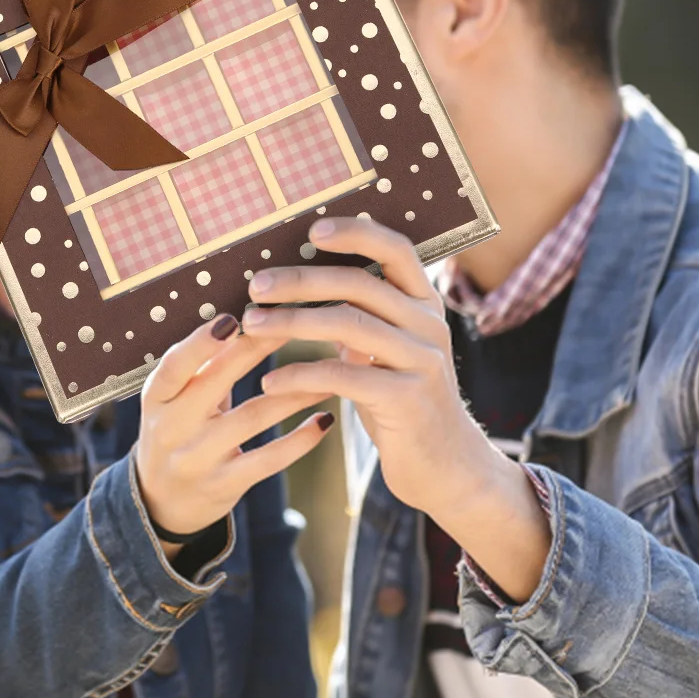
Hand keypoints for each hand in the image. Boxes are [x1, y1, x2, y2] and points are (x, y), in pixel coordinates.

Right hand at [136, 313, 334, 542]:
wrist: (161, 500)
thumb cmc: (178, 428)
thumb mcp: (175, 398)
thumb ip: (204, 365)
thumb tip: (250, 314)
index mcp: (158, 397)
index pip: (175, 366)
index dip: (201, 343)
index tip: (233, 317)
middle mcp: (173, 427)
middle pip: (218, 383)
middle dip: (258, 349)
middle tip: (296, 323)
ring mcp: (198, 458)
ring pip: (252, 417)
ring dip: (294, 392)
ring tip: (329, 370)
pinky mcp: (224, 484)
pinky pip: (268, 459)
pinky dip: (299, 440)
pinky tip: (325, 420)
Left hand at [241, 218, 550, 601]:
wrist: (445, 466)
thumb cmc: (401, 402)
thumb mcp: (387, 351)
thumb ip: (360, 316)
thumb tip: (300, 283)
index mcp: (426, 303)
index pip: (397, 249)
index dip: (356, 234)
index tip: (311, 231)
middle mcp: (430, 325)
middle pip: (360, 285)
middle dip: (302, 281)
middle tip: (256, 286)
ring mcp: (423, 361)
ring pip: (349, 325)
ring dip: (292, 322)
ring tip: (252, 325)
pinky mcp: (407, 400)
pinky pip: (344, 377)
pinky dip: (301, 375)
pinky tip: (270, 381)